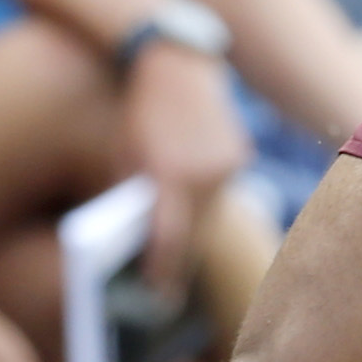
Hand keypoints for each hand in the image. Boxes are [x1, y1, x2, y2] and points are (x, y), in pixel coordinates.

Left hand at [117, 42, 253, 289]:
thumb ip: (133, 195)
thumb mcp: (122, 153)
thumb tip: (139, 237)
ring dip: (192, 235)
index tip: (155, 299)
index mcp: (171, 173)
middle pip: (193, 235)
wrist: (177, 62)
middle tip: (164, 293)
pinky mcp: (239, 155)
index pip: (167, 239)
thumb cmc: (138, 109)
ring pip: (209, 217)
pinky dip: (203, 206)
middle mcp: (205, 174)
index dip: (160, 272)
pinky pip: (220, 193)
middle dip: (177, 263)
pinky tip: (188, 215)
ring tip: (174, 259)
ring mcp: (228, 165)